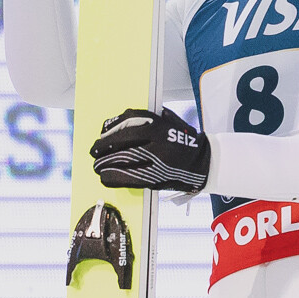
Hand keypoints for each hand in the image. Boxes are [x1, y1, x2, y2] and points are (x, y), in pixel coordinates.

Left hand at [90, 108, 209, 194]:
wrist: (204, 164)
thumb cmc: (183, 141)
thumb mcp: (169, 121)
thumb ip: (147, 118)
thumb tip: (115, 122)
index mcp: (161, 125)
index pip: (130, 122)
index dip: (112, 128)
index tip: (101, 132)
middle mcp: (159, 142)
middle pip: (124, 141)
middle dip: (104, 147)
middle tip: (94, 152)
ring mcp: (158, 161)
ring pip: (125, 160)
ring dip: (106, 163)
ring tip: (97, 165)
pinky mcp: (157, 179)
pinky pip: (131, 178)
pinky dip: (115, 178)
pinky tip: (105, 177)